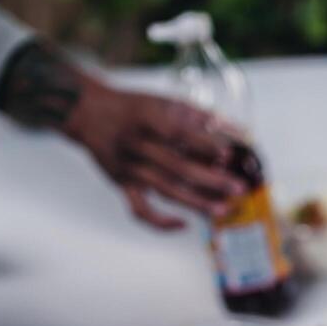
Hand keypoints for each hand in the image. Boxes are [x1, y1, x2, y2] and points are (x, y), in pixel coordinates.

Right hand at [0, 41, 247, 228]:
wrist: (87, 113)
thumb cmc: (132, 107)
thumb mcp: (161, 101)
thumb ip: (194, 114)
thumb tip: (229, 127)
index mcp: (146, 120)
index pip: (178, 134)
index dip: (203, 144)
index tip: (227, 152)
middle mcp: (136, 146)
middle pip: (177, 167)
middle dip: (211, 180)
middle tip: (238, 188)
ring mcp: (128, 169)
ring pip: (165, 190)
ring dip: (196, 202)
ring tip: (222, 210)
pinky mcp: (122, 185)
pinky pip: (140, 210)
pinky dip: (160, 222)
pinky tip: (183, 224)